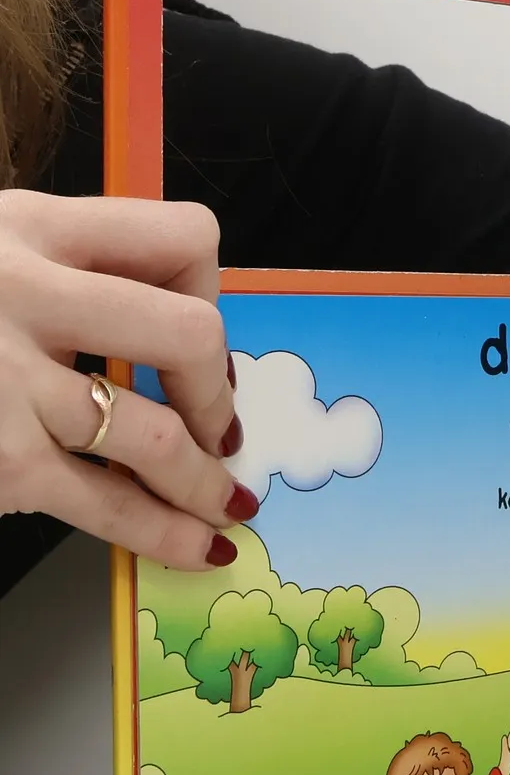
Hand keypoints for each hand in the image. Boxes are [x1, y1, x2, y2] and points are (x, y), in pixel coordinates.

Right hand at [0, 191, 246, 566]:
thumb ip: (59, 276)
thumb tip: (172, 345)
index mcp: (27, 226)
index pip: (181, 236)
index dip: (210, 291)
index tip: (194, 327)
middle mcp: (22, 292)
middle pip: (189, 333)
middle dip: (216, 388)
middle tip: (215, 422)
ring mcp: (3, 379)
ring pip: (157, 435)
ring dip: (202, 479)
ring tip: (222, 499)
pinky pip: (107, 504)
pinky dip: (167, 533)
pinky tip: (199, 548)